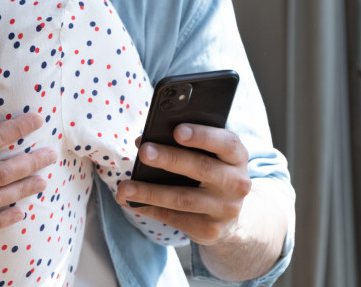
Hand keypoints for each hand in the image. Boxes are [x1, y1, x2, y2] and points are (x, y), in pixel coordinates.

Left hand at [115, 123, 250, 244]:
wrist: (232, 216)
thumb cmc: (211, 172)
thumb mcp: (210, 155)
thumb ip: (184, 144)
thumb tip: (143, 141)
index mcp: (237, 157)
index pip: (226, 143)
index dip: (202, 135)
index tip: (177, 130)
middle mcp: (236, 183)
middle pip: (202, 168)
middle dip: (170, 159)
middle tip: (144, 152)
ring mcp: (225, 209)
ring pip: (183, 199)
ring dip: (150, 192)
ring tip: (124, 187)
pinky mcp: (209, 230)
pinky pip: (174, 218)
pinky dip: (149, 208)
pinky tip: (130, 201)